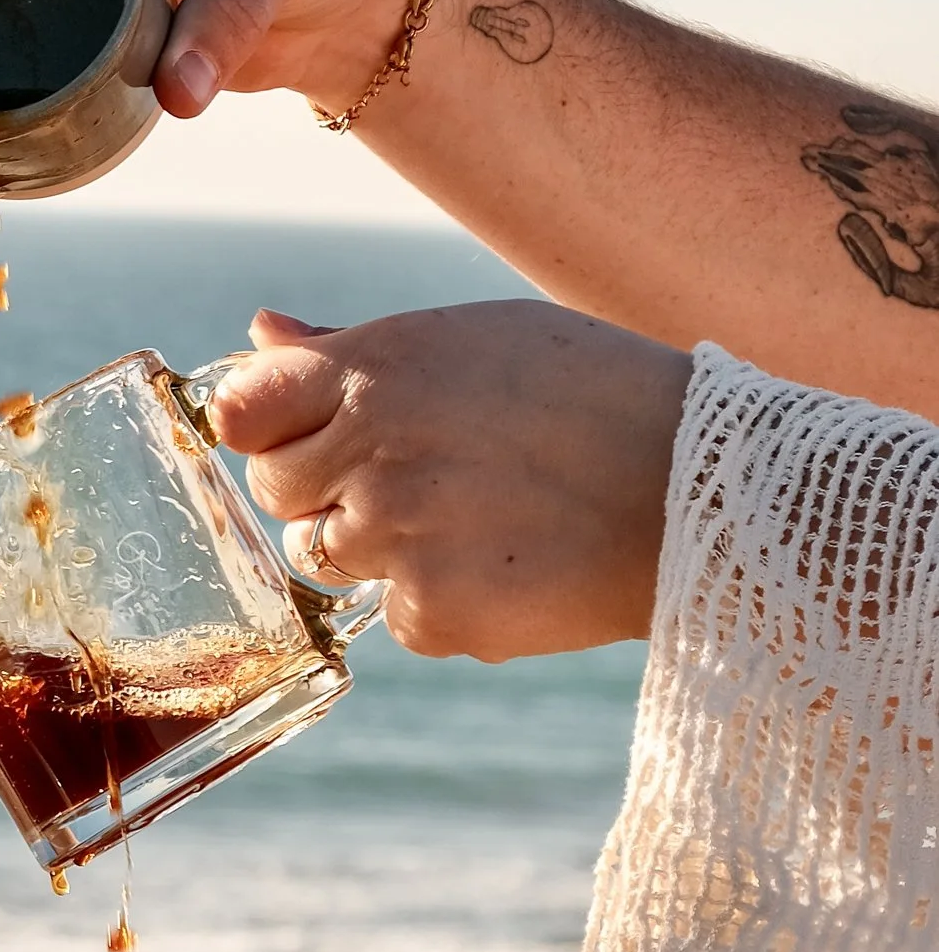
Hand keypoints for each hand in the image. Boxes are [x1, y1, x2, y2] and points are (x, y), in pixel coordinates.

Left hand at [207, 303, 690, 660]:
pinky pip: (395, 616)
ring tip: (479, 516)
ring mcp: (397, 535)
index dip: (272, 427)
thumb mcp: (474, 338)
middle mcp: (370, 447)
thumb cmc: (595, 394)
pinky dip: (440, 602)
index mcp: (375, 369)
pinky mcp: (434, 612)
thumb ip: (350, 349)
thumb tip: (260, 335)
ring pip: (329, 557)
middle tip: (425, 478)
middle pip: (277, 491)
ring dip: (382, 548)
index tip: (312, 435)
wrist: (710, 487)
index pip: (241, 410)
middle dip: (328, 490)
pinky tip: (509, 564)